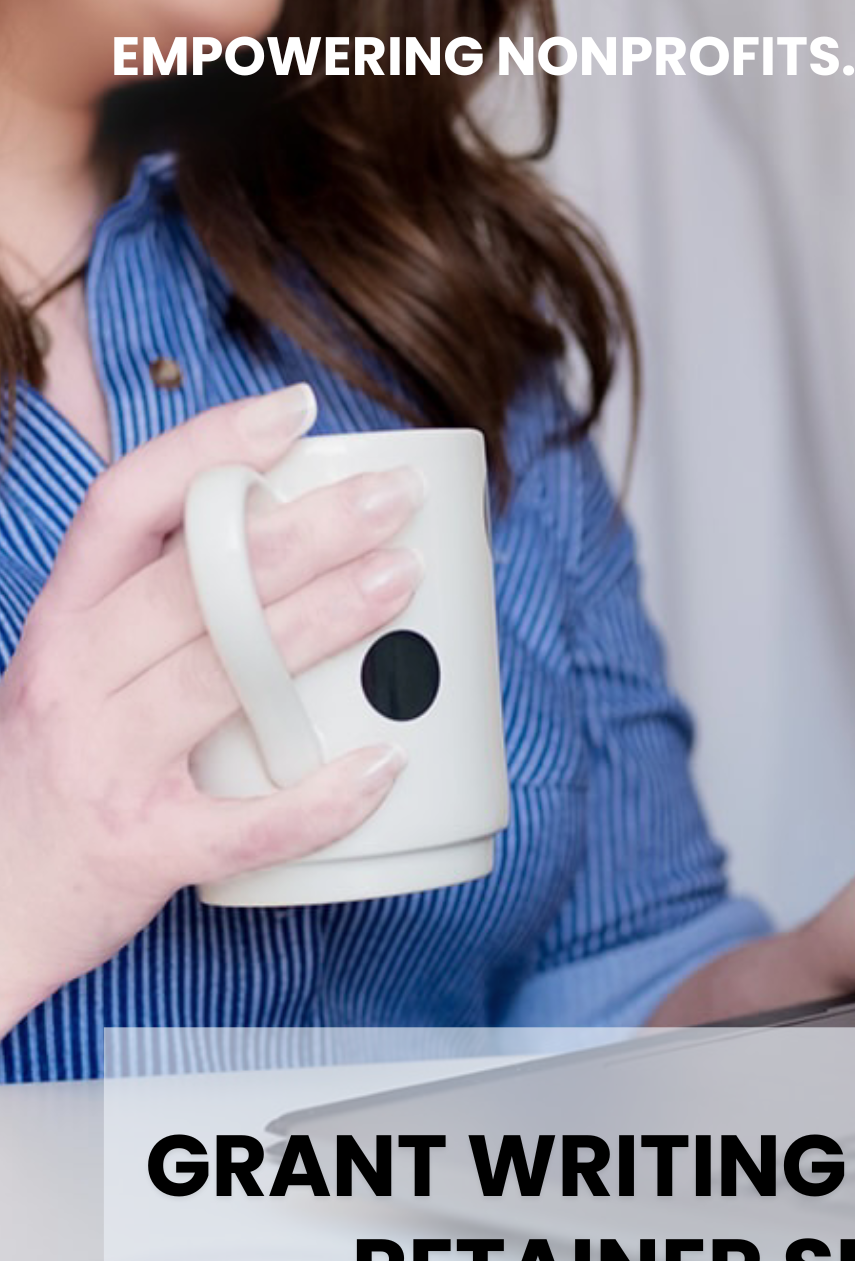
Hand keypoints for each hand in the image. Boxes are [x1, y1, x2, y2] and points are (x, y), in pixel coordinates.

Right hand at [0, 384, 425, 1032]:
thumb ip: (147, 621)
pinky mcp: (144, 847)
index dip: (210, 449)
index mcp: (60, 624)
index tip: (295, 413)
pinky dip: (323, 797)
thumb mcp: (70, 677)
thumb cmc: (48, 784)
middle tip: (394, 500)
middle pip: (196, 582)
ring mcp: (106, 764)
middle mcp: (73, 679)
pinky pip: (249, 822)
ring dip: (322, 621)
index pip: (125, 506)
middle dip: (305, 529)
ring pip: (223, 675)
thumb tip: (278, 557)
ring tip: (401, 585)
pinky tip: (385, 765)